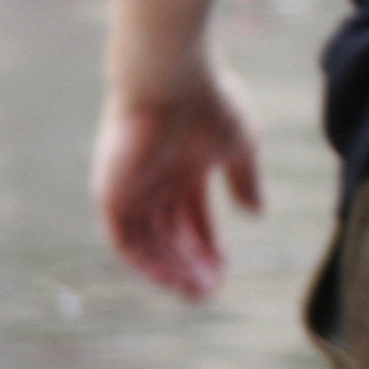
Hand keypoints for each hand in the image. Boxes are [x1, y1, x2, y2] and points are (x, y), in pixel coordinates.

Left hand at [94, 60, 264, 301]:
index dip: (209, 245)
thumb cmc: (211, 102)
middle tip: (212, 289)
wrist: (171, 78)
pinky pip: (125, 241)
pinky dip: (147, 263)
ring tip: (198, 291)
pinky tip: (173, 278)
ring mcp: (131, 189)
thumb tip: (258, 214)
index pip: (194, 217)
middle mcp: (155, 181)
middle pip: (170, 235)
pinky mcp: (111, 194)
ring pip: (149, 243)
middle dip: (192, 263)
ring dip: (172, 270)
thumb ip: (245, 180)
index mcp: (184, 167)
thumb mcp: (241, 144)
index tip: (228, 269)